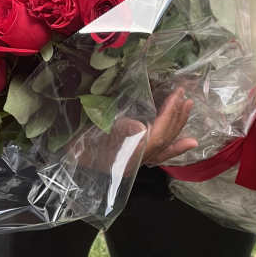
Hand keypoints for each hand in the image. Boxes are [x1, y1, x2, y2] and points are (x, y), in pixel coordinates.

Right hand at [72, 88, 196, 175]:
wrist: (65, 162)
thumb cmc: (78, 143)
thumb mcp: (94, 132)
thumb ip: (118, 131)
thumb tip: (139, 127)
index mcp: (128, 152)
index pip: (156, 132)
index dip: (168, 113)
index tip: (176, 94)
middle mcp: (136, 160)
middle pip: (163, 138)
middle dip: (176, 116)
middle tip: (185, 97)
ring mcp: (137, 161)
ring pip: (164, 146)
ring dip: (178, 126)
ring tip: (188, 108)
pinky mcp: (134, 160)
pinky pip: (159, 154)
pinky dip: (175, 147)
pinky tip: (189, 142)